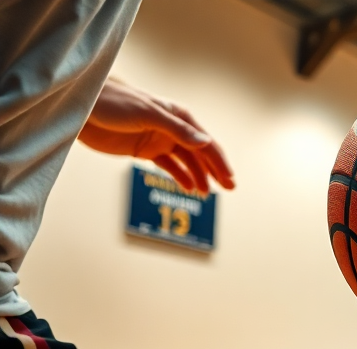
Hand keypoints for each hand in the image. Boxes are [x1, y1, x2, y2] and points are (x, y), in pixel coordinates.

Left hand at [78, 78, 233, 193]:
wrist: (82, 106)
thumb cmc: (113, 102)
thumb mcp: (147, 114)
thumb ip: (176, 129)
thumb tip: (204, 142)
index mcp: (177, 116)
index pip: (205, 142)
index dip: (220, 161)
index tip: (230, 179)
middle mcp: (172, 128)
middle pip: (200, 153)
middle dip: (216, 171)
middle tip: (229, 188)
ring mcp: (159, 140)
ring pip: (187, 162)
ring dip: (199, 176)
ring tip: (206, 194)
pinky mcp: (145, 150)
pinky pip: (169, 166)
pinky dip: (181, 177)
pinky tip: (190, 188)